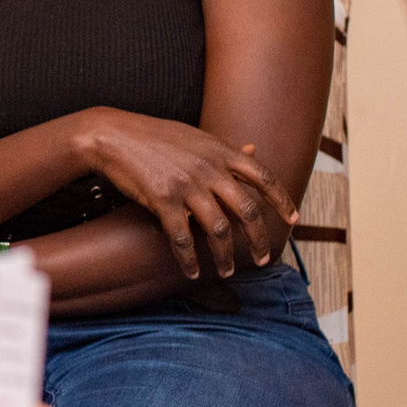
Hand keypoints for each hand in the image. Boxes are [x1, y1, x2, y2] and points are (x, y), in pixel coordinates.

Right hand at [75, 111, 293, 279]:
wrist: (112, 135)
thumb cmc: (154, 136)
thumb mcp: (196, 137)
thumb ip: (225, 149)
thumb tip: (254, 149)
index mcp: (221, 151)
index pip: (264, 178)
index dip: (282, 201)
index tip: (294, 221)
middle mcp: (209, 169)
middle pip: (247, 211)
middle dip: (258, 239)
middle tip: (262, 259)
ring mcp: (187, 185)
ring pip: (218, 229)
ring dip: (225, 256)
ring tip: (227, 271)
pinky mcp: (162, 199)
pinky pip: (182, 237)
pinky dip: (189, 259)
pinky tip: (192, 271)